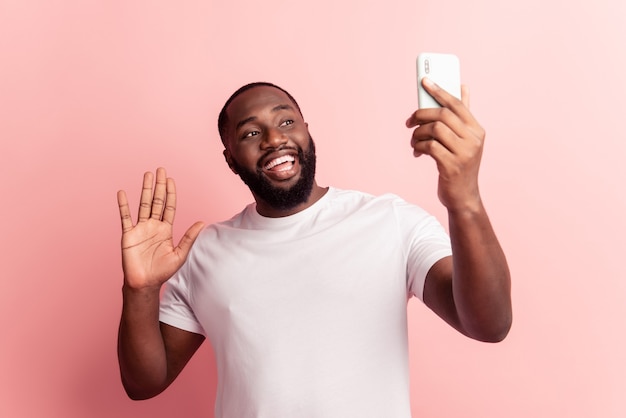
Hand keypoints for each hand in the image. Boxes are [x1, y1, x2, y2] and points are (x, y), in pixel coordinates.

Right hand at [117, 167, 204, 289]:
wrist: (144, 283)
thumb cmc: (162, 271)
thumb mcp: (180, 254)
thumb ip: (189, 238)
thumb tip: (202, 223)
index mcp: (166, 229)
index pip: (169, 206)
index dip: (170, 193)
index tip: (171, 180)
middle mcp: (153, 226)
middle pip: (157, 201)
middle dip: (159, 186)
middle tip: (160, 170)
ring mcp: (140, 229)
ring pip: (143, 204)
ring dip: (145, 190)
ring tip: (147, 175)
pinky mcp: (128, 235)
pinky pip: (125, 217)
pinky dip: (123, 205)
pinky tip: (123, 193)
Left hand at [406, 78, 485, 211]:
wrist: (463, 196)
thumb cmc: (460, 165)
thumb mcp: (465, 140)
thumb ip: (463, 115)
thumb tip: (463, 86)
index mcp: (477, 130)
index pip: (457, 104)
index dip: (440, 90)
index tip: (424, 81)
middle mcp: (473, 139)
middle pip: (443, 115)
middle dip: (421, 115)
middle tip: (410, 122)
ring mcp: (464, 153)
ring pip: (435, 129)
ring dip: (418, 134)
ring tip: (414, 142)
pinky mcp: (452, 166)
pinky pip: (430, 147)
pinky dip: (419, 147)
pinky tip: (417, 152)